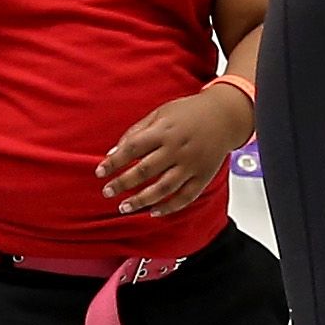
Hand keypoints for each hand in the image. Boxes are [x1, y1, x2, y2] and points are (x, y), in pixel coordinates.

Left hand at [98, 82, 253, 217]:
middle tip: (107, 192)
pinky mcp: (203, 176)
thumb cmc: (188, 113)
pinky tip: (153, 212)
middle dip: (122, 183)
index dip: (114, 162)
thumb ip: (136, 132)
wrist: (225, 116)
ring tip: (124, 207)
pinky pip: (185, 197)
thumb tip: (113, 153)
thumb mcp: (160, 114)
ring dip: (141, 200)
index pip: (132, 148)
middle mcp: (177, 149)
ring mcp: (191, 165)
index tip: (99, 172)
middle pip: (145, 170)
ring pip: (163, 188)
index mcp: (164, 131)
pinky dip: (169, 207)